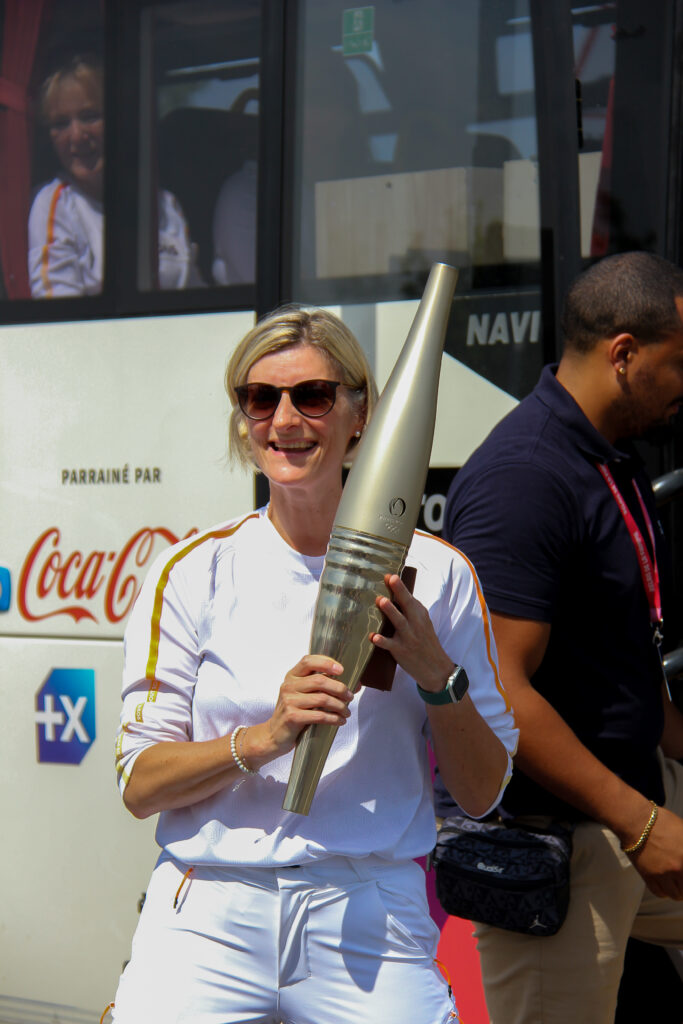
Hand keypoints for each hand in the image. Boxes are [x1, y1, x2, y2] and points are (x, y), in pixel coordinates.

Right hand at [265, 654, 353, 754]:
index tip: (342, 669)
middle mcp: (289, 686)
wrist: (274, 735)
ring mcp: (289, 701)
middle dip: (340, 688)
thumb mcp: (304, 695)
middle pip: (319, 680)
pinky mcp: (292, 717)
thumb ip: (324, 687)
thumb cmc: (294, 712)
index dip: (326, 662)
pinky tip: (339, 721)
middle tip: (350, 696)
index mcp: (292, 676)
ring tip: (347, 712)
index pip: (308, 661)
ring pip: (322, 699)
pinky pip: (319, 715)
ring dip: (340, 706)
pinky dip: (334, 718)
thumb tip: (356, 685)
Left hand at [371, 573, 453, 691]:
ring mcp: (409, 638)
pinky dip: (382, 641)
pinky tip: (373, 637)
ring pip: (399, 622)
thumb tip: (395, 594)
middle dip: (399, 592)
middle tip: (390, 579)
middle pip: (407, 605)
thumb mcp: (423, 624)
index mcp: (421, 615)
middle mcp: (416, 624)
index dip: (400, 587)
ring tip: (381, 601)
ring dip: (390, 611)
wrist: (436, 668)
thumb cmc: (425, 642)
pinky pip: (390, 645)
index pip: (410, 598)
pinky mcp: (401, 651)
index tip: (391, 575)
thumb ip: (411, 611)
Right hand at [629, 805, 682, 899]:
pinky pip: (659, 893)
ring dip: (677, 890)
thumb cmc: (660, 822)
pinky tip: (664, 883)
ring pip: (676, 895)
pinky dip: (663, 891)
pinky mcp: (648, 876)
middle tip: (681, 878)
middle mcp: (678, 867)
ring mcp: (663, 873)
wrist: (636, 821)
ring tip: (675, 883)